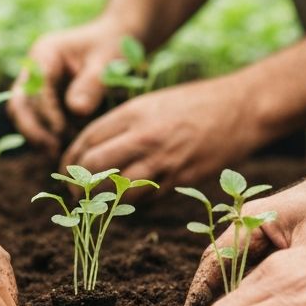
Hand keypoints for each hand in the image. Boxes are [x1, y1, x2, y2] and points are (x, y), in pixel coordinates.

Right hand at [8, 19, 126, 152]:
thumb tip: (76, 110)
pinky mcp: (47, 98)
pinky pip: (40, 121)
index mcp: (44, 54)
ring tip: (61, 154)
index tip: (63, 133)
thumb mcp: (107, 60)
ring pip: (25, 117)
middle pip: (19, 105)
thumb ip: (92, 83)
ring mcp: (38, 84)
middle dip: (33, 130)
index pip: (33, 90)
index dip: (46, 114)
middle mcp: (34, 69)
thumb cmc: (114, 43)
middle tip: (53, 151)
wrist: (118, 36)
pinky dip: (50, 135)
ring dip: (40, 136)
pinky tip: (68, 147)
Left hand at [63, 75, 263, 193]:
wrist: (239, 108)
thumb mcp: (152, 102)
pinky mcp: (181, 179)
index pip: (86, 140)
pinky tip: (129, 201)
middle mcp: (143, 136)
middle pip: (94, 167)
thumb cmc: (193, 102)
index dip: (71, 159)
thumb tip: (92, 149)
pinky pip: (146, 200)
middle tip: (77, 192)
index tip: (67, 169)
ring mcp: (163, 160)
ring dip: (103, 201)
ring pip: (117, 190)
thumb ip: (123, 123)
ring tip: (97, 203)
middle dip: (79, 184)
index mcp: (133, 113)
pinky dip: (132, 204)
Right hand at [184, 163, 305, 305]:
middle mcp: (251, 223)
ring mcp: (266, 230)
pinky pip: (257, 268)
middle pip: (221, 267)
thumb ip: (287, 279)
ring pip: (239, 270)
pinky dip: (252, 290)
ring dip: (231, 296)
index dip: (199, 291)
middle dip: (210, 299)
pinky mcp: (282, 238)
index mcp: (250, 220)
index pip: (213, 260)